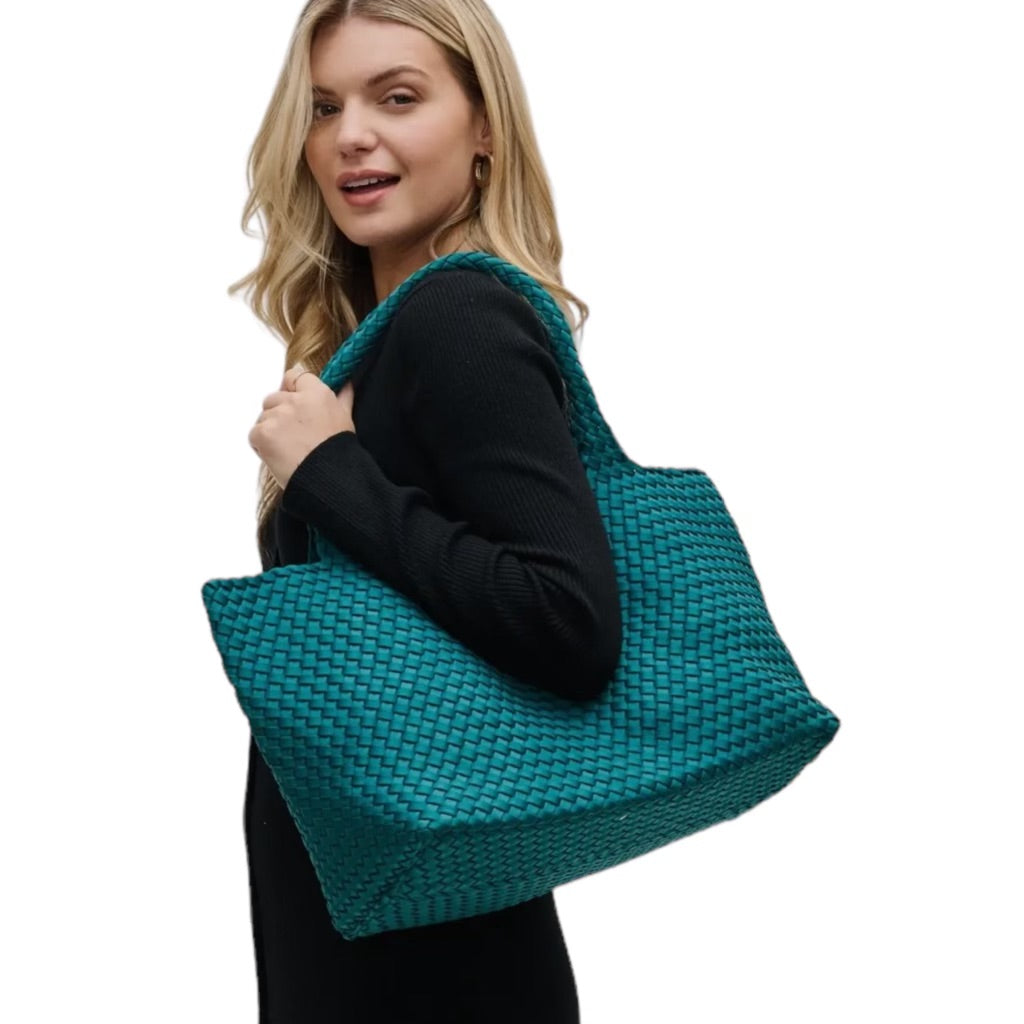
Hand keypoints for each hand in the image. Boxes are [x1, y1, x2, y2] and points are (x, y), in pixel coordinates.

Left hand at [249, 363, 355, 489]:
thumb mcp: (345, 419)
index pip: (293, 376)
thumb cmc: (338, 451)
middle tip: (294, 437)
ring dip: (271, 431)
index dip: (291, 390)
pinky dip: (262, 446)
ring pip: (263, 418)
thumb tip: (346, 383)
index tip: (295, 404)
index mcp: (316, 393)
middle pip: (273, 398)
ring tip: (289, 450)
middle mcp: (294, 400)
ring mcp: (276, 416)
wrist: (329, 479)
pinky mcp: (262, 433)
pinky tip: (278, 457)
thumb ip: (343, 397)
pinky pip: (254, 435)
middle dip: (279, 414)